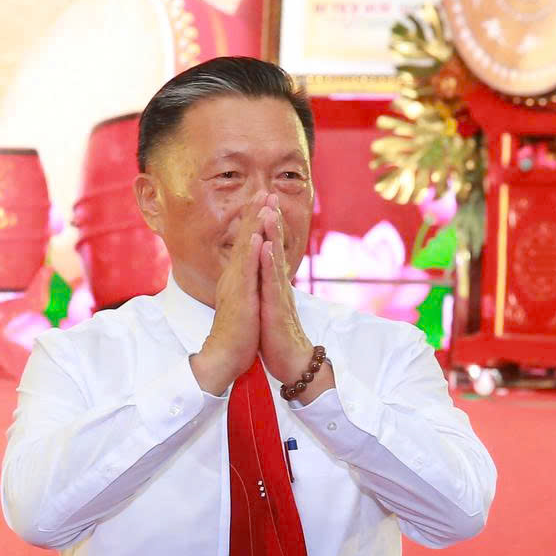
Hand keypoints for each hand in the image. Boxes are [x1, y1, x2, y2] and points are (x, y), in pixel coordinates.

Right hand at [189, 200, 262, 394]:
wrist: (227, 354)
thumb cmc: (238, 330)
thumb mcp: (244, 299)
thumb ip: (246, 282)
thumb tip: (250, 269)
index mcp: (237, 276)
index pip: (247, 242)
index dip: (254, 220)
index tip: (263, 199)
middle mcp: (234, 275)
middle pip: (245, 238)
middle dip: (255, 213)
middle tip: (264, 190)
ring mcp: (236, 285)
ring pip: (245, 248)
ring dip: (253, 224)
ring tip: (261, 203)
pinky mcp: (240, 297)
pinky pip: (246, 271)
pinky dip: (250, 253)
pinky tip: (255, 237)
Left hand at [255, 204, 318, 387]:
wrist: (292, 362)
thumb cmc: (278, 334)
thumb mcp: (270, 304)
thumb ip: (268, 286)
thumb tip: (264, 272)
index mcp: (274, 282)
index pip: (271, 248)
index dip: (267, 226)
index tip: (263, 202)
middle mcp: (279, 283)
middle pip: (276, 246)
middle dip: (272, 219)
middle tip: (270, 193)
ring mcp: (279, 294)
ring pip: (275, 259)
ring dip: (273, 234)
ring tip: (269, 212)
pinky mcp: (276, 307)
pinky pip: (272, 282)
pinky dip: (269, 263)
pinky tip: (266, 247)